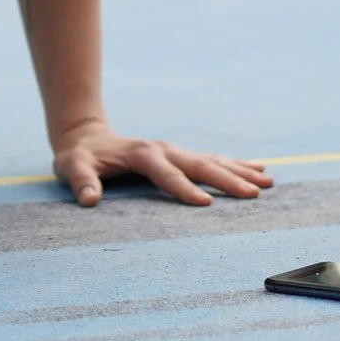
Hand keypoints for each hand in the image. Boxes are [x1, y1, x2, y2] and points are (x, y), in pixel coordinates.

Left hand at [53, 120, 272, 206]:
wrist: (84, 136)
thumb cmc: (78, 156)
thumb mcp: (71, 167)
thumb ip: (81, 182)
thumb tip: (88, 200)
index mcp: (142, 154)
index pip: (167, 174)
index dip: (184, 189)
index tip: (207, 204)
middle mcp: (163, 149)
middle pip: (200, 165)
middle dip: (228, 179)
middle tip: (255, 193)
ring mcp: (173, 150)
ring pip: (212, 160)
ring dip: (240, 170)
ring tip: (268, 181)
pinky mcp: (178, 155)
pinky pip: (211, 159)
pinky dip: (235, 164)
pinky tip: (258, 168)